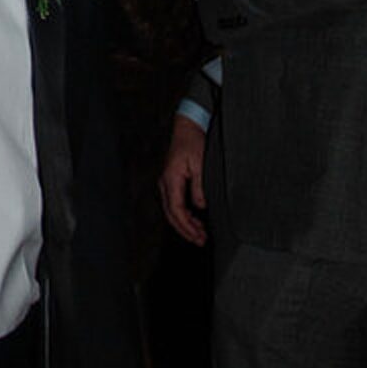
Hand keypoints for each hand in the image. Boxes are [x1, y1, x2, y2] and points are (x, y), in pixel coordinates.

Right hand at [159, 113, 207, 246]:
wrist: (187, 127)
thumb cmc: (192, 142)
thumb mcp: (201, 164)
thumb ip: (199, 187)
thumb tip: (200, 205)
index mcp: (171, 179)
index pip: (176, 211)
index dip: (187, 227)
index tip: (199, 236)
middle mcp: (165, 182)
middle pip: (171, 214)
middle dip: (185, 230)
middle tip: (200, 240)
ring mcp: (166, 181)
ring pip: (172, 210)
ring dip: (184, 224)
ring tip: (199, 233)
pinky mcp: (171, 180)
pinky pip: (174, 203)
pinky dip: (183, 214)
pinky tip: (194, 218)